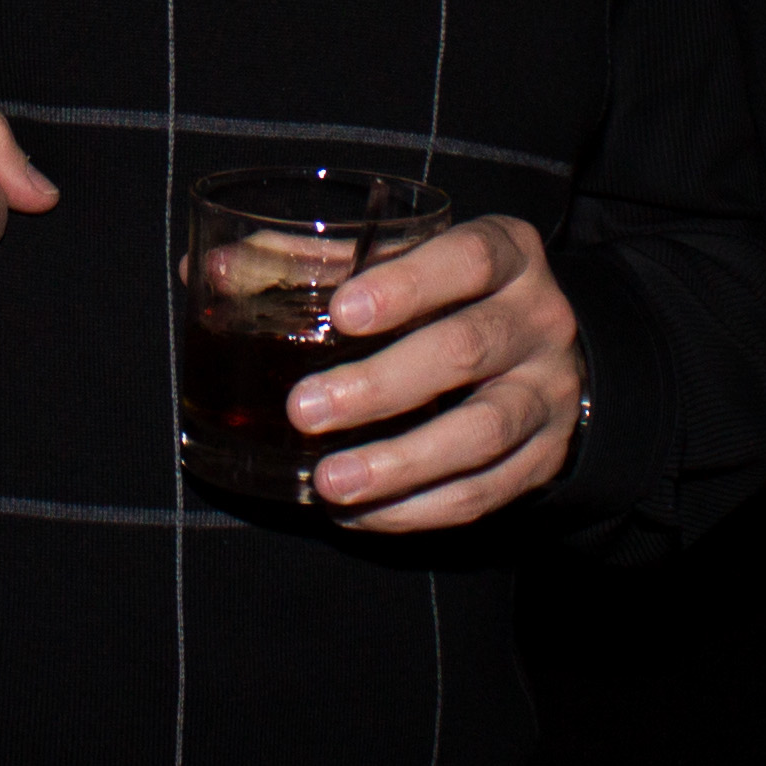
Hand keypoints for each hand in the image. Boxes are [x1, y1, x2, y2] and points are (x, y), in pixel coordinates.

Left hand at [280, 214, 583, 530]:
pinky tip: (359, 512)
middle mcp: (538, 320)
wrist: (550, 356)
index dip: (406, 284)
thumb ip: (317, 263)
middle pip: (465, 349)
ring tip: (329, 481)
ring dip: (398, 462)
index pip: (469, 258)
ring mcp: (546, 394)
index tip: (342, 311)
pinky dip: (415, 508)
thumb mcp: (407, 262)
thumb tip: (215, 269)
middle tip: (304, 408)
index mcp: (508, 253)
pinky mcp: (543, 460)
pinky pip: (482, 493)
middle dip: (380, 384)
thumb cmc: (453, 297)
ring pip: (480, 432)